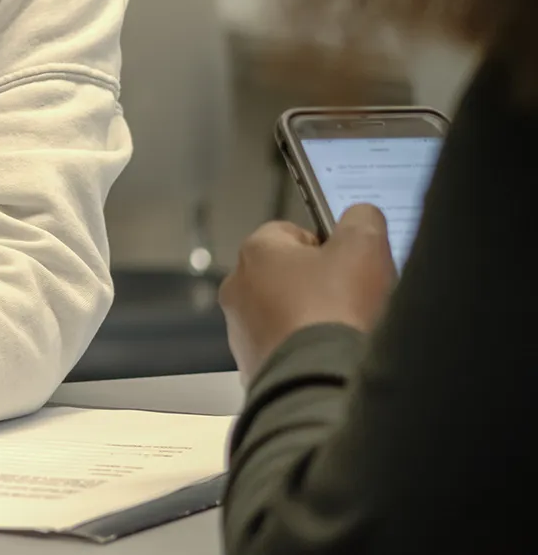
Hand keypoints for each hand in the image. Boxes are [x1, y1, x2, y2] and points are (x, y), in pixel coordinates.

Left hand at [218, 204, 397, 382]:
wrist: (321, 386)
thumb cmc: (336, 312)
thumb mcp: (364, 246)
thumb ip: (361, 220)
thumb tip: (360, 216)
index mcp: (256, 252)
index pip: (292, 233)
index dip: (329, 245)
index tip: (352, 263)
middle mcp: (238, 289)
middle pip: (289, 276)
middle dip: (322, 286)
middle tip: (355, 300)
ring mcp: (241, 332)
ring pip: (286, 316)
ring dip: (313, 321)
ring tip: (344, 334)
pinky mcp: (253, 368)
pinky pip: (287, 351)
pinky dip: (307, 353)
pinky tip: (331, 359)